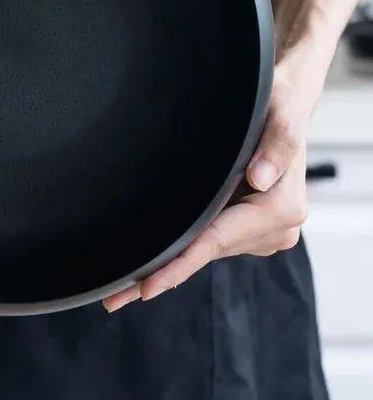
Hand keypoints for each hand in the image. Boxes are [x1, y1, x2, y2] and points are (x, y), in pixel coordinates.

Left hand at [103, 50, 318, 311]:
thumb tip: (259, 179)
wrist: (285, 104)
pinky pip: (209, 242)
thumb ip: (277, 143)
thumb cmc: (279, 103)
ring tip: (122, 286)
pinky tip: (150, 265)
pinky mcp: (247, 228)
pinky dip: (181, 252)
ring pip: (204, 250)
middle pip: (205, 253)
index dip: (179, 265)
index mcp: (281, 208)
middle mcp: (276, 229)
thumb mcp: (282, 112)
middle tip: (113, 297)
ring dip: (168, 265)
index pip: (216, 241)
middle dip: (162, 272)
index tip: (146, 288)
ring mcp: (262, 233)